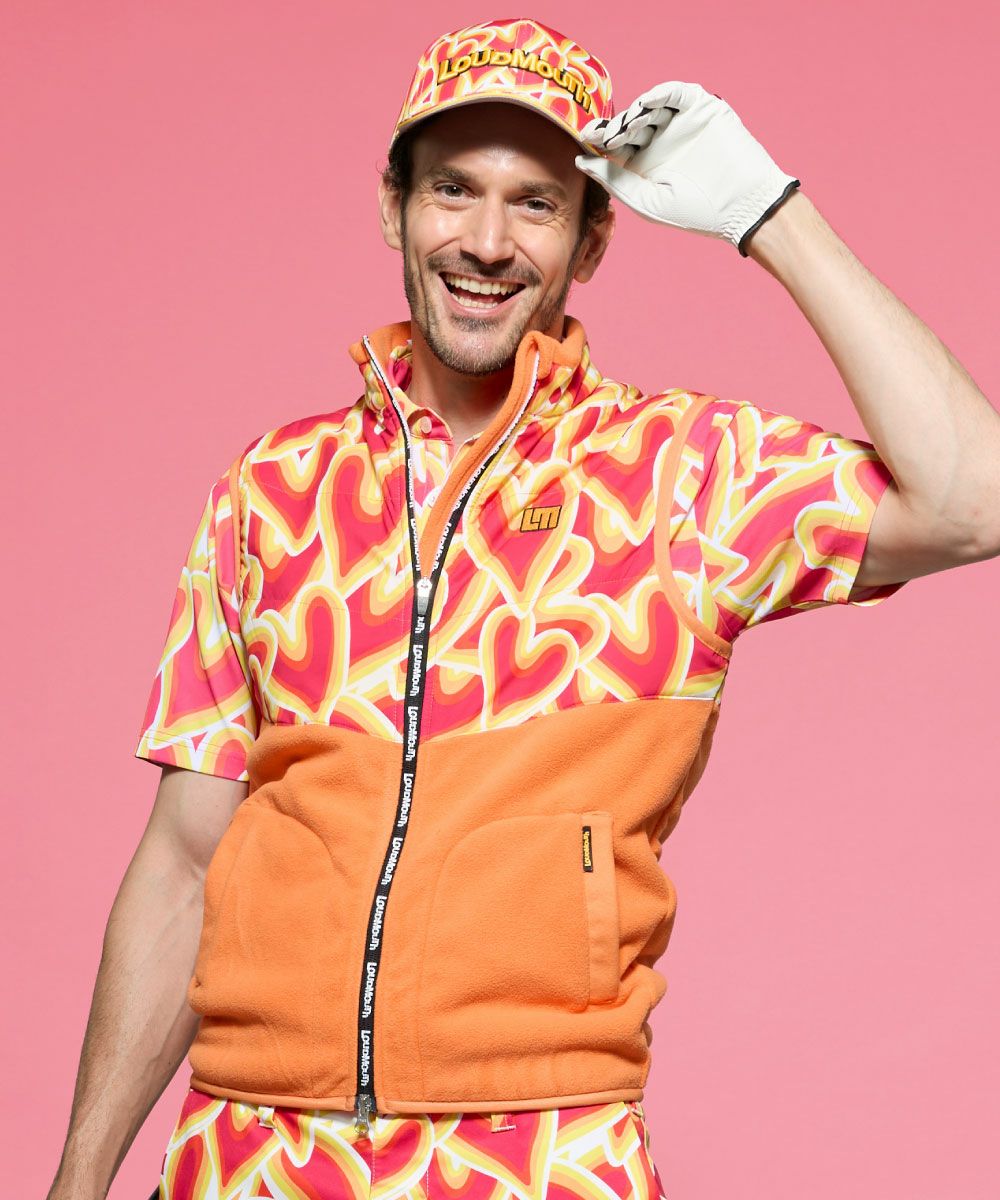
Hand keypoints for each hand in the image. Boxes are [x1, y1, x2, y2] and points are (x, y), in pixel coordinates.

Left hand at [574, 80, 799, 255]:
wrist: (742, 205)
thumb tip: (580, 161)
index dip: (599, 140)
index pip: (615, 146)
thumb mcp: (645, 200)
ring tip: (624, 127)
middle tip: (601, 133)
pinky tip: (645, 104)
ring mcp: (680, 124)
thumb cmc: (695, 211)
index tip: (584, 139)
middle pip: (629, 124)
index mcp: (645, 165)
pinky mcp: (700, 109)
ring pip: (649, 108)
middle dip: (614, 126)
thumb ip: (613, 179)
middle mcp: (660, 142)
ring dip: (633, 112)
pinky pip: (675, 93)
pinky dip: (659, 94)